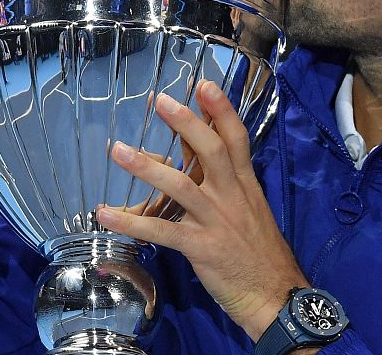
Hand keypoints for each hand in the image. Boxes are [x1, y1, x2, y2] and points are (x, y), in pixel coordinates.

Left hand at [96, 81, 308, 340]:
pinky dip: (132, 222)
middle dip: (187, 123)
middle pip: (212, 151)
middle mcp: (232, 197)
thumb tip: (186, 148)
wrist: (276, 296)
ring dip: (147, 167)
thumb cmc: (258, 251)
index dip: (221, 111)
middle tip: (160, 100)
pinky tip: (106, 215)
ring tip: (118, 150)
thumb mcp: (247, 207)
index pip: (236, 139)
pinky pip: (162, 231)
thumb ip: (219, 178)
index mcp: (245, 185)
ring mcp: (217, 221)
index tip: (203, 84)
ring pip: (181, 186)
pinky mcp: (201, 248)